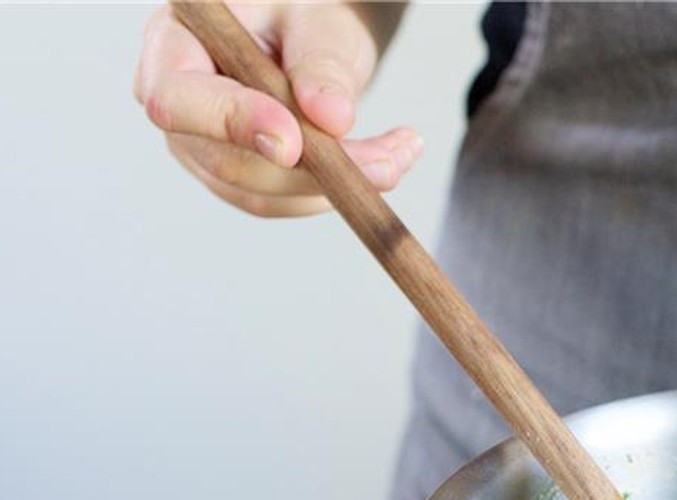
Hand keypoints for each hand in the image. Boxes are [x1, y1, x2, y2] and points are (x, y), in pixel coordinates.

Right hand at [133, 2, 420, 216]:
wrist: (311, 28)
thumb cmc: (304, 9)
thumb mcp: (318, 19)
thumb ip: (321, 63)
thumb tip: (332, 117)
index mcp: (174, 44)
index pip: (176, 99)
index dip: (231, 125)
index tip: (291, 143)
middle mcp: (179, 103)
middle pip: (228, 162)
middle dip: (313, 170)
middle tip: (386, 162)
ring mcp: (204, 147)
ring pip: (264, 193)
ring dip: (338, 187)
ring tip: (400, 153)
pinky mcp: (240, 176)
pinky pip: (289, 201)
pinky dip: (341, 190)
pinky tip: (387, 161)